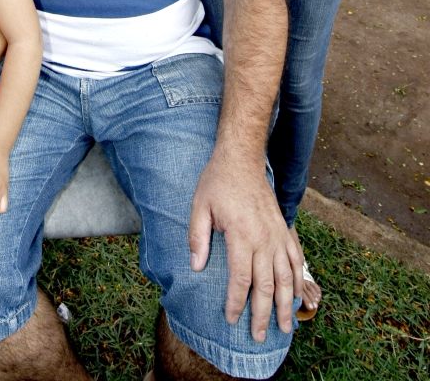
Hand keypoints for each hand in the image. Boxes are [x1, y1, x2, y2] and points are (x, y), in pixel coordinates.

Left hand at [189, 152, 301, 339]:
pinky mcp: (284, 228)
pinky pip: (295, 259)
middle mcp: (263, 238)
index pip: (240, 279)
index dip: (236, 303)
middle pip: (266, 285)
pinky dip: (299, 280)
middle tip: (258, 337)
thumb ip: (198, 237)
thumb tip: (195, 267)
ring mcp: (277, 234)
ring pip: (286, 277)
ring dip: (286, 304)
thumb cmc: (217, 181)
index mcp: (241, 234)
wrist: (242, 158)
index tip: (231, 320)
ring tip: (286, 328)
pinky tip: (299, 296)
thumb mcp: (199, 206)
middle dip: (262, 314)